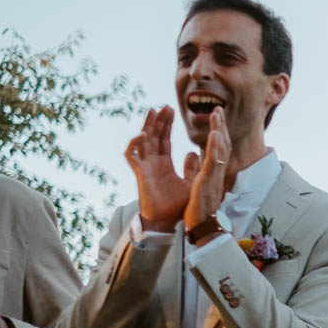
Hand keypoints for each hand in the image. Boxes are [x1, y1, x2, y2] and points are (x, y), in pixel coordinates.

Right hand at [125, 107, 190, 231]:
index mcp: (164, 164)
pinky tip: (142, 135)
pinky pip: (133, 157)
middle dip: (159, 121)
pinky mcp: (140, 174)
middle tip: (166, 106)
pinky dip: (135, 145)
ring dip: (147, 126)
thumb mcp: (190, 183)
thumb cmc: (177, 205)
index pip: (164, 140)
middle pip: (154, 137)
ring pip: (143, 141)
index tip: (171, 111)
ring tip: (153, 111)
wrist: (168, 221)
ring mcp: (145, 167)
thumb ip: (191, 168)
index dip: (166, 125)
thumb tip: (194, 152)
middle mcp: (153, 163)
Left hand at [182, 109, 231, 232]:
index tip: (216, 117)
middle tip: (219, 110)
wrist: (203, 225)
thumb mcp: (198, 183)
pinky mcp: (209, 181)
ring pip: (220, 150)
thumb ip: (196, 167)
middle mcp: (218, 172)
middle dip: (220, 126)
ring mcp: (215, 176)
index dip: (218, 132)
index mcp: (213, 172)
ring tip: (218, 115)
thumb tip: (192, 154)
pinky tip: (216, 134)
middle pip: (222, 145)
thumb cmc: (200, 208)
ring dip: (220, 131)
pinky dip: (216, 147)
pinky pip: (214, 161)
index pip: (217, 148)